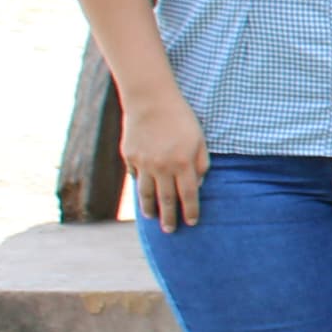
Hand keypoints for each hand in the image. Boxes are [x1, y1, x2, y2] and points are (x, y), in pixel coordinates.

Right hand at [121, 87, 209, 230]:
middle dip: (169, 218)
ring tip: (153, 217)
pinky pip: (136, 177)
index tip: (192, 223)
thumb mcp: (199, 139)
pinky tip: (143, 193)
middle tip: (170, 231)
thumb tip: (197, 186)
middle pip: (166, 200)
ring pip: (146, 193)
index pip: (188, 196)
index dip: (190, 211)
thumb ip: (201, 164)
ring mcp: (143, 163)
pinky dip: (140, 186)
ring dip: (150, 208)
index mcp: (183, 163)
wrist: (150, 100)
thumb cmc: (181, 119)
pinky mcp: (129, 157)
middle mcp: (162, 167)